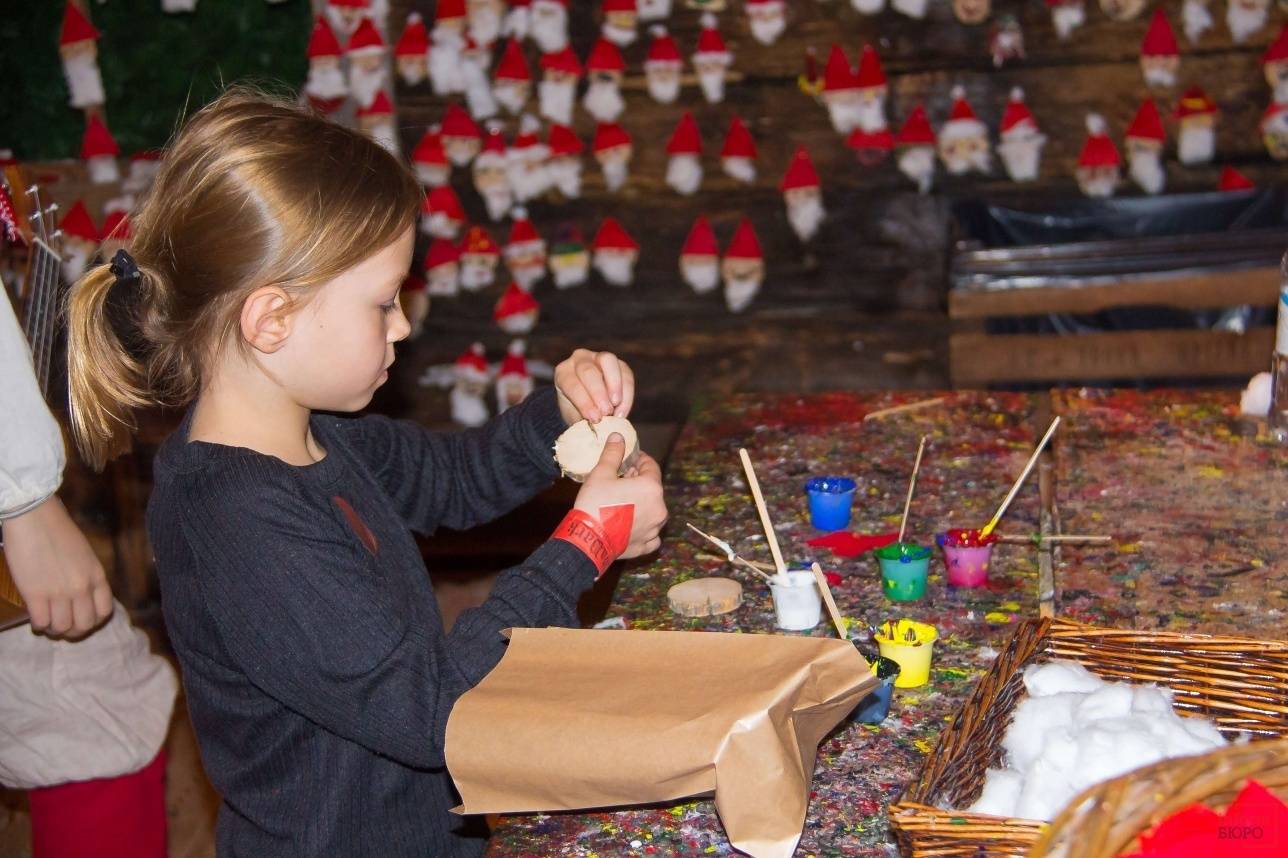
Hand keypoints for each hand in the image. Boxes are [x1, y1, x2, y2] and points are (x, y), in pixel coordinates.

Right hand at [2, 496, 113, 636]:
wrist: (34, 517)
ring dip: (54, 630)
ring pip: (62, 628)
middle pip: (84, 625)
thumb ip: (86, 574)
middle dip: (73, 631)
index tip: (82, 620)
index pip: (105, 612)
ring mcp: (59, 593)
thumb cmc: (58, 530)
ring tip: (47, 623)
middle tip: (62, 626)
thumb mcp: (84, 554)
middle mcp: (82, 587)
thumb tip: (82, 593)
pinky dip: (38, 625)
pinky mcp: (35, 594)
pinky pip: (41, 622)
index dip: (94, 621)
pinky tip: (35, 618)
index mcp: (97, 576)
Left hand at [554, 349, 634, 424]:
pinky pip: (625, 372)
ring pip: (607, 361)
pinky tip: (623, 409)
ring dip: (614, 384)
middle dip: (598, 393)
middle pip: (588, 371)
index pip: (571, 384)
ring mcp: (599, 357)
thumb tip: (598, 428)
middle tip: (606, 412)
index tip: (594, 418)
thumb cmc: (578, 412)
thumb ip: (583, 420)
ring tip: (616, 404)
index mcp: (563, 373)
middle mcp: (579, 360)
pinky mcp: (618, 363)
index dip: (583, 401)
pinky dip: (627, 391)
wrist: (588, 406)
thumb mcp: (574, 416)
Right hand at [573, 434, 666, 559]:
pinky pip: (650, 534)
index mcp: (651, 488)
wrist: (588, 539)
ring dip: (642, 504)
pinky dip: (643, 527)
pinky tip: (630, 524)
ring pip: (653, 511)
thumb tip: (618, 436)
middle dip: (639, 482)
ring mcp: (654, 529)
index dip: (640, 460)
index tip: (629, 460)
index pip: (651, 467)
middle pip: (652, 489)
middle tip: (621, 480)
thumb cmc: (595, 503)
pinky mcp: (646, 545)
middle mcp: (659, 508)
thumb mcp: (601, 473)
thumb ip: (613, 453)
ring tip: (623, 502)